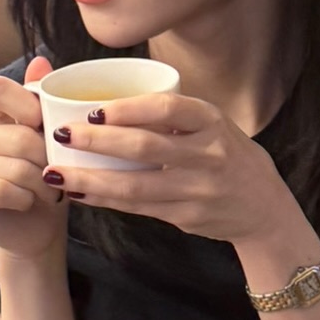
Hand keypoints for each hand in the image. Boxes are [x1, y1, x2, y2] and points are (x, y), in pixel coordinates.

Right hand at [0, 55, 68, 260]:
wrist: (35, 228)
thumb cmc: (43, 178)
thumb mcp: (49, 136)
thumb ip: (42, 99)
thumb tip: (42, 61)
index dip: (27, 105)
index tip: (45, 126)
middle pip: (16, 135)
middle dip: (47, 158)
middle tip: (56, 172)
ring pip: (13, 166)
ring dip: (40, 183)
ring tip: (47, 190)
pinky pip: (1, 189)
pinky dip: (25, 198)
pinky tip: (26, 202)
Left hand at [43, 91, 297, 245]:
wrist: (264, 208)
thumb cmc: (228, 156)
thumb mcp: (212, 125)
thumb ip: (172, 115)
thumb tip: (108, 103)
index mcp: (211, 122)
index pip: (166, 109)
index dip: (127, 108)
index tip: (92, 110)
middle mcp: (208, 155)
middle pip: (144, 147)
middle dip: (97, 142)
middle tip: (61, 134)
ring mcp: (198, 190)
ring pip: (135, 186)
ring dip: (90, 179)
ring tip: (55, 172)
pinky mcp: (186, 217)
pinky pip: (138, 208)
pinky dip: (105, 200)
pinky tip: (79, 192)